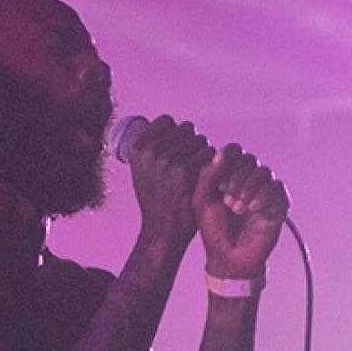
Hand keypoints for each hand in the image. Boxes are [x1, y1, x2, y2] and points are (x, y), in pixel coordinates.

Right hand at [129, 115, 215, 244]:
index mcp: (138, 149)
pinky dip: (212, 165)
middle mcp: (152, 152)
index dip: (176, 132)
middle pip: (186, 129)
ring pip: (200, 141)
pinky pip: (210, 154)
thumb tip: (167, 125)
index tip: (178, 146)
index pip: (166, 121)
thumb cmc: (155, 200)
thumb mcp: (141, 172)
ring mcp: (170, 160)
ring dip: (203, 154)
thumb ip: (150, 149)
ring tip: (195, 174)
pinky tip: (205, 179)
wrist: (163, 229)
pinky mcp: (188, 170)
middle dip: (191, 143)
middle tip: (189, 164)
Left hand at [192, 144, 289, 277]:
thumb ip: (208, 175)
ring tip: (236, 208)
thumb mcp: (202, 200)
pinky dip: (264, 196)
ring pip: (264, 171)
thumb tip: (220, 150)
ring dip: (249, 188)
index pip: (233, 152)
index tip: (217, 183)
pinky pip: (278, 188)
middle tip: (226, 200)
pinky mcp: (278, 204)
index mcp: (227, 175)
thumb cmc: (212, 229)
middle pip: (249, 159)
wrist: (228, 256)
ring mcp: (263, 191)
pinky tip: (252, 210)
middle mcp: (247, 180)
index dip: (226, 162)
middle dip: (236, 178)